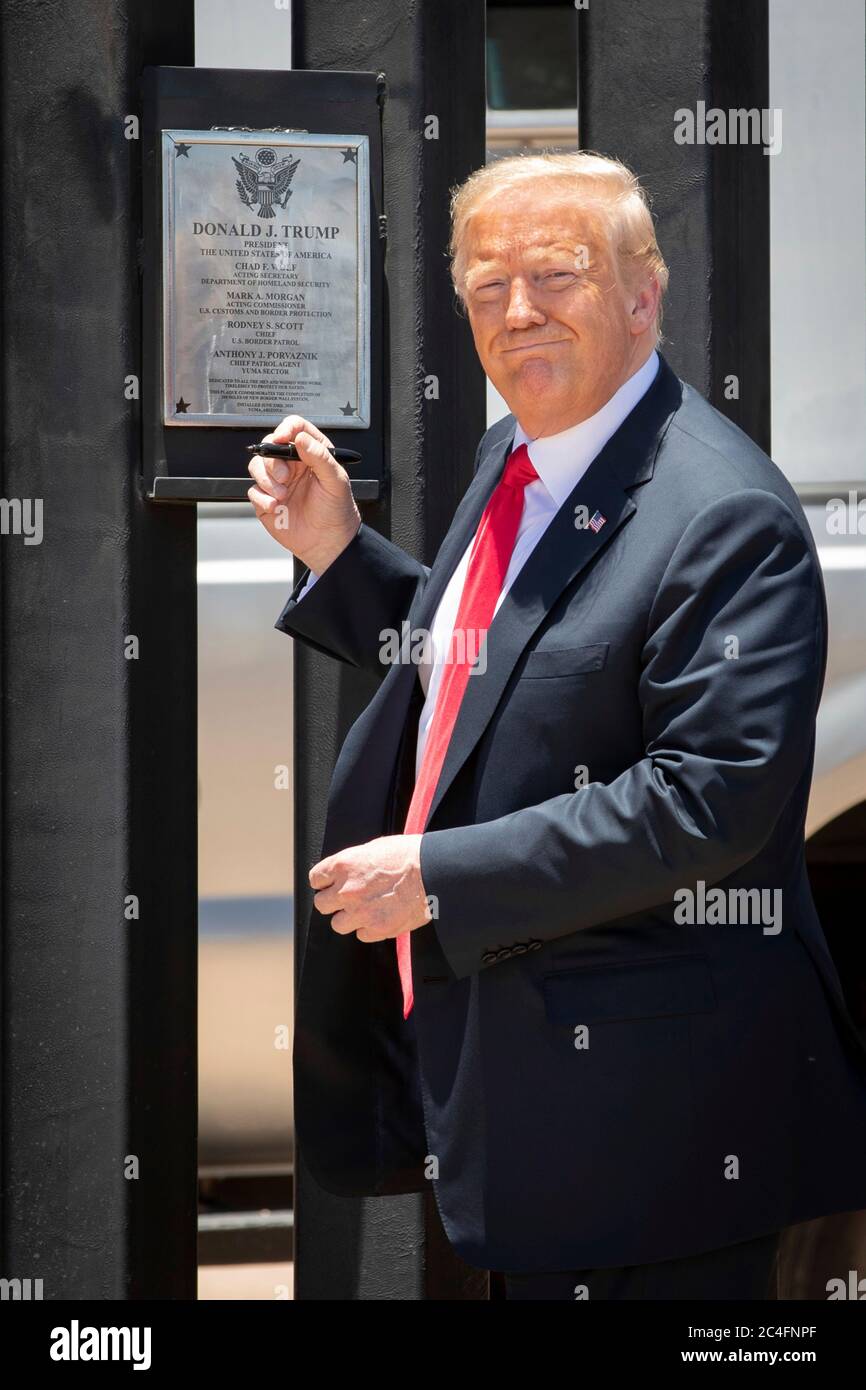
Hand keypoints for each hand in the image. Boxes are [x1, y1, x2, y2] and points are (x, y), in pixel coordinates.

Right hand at [247, 413, 360, 572]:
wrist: (328, 543)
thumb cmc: (336, 511)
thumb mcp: (336, 481)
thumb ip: (320, 457)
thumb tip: (301, 438)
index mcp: (311, 454)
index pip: (295, 429)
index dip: (286, 428)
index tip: (282, 437)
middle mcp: (292, 465)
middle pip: (270, 445)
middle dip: (273, 460)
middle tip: (284, 476)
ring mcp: (278, 482)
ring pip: (257, 466)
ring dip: (266, 479)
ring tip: (282, 494)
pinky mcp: (266, 499)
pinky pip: (253, 490)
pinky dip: (262, 497)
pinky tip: (276, 506)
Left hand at [309, 835, 431, 942]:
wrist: (434, 872)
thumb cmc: (409, 855)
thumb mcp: (374, 848)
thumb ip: (354, 862)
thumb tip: (345, 872)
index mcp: (344, 865)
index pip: (316, 879)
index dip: (324, 881)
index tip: (330, 884)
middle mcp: (347, 890)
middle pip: (321, 904)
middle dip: (333, 901)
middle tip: (347, 898)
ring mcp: (361, 912)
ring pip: (337, 924)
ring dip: (348, 918)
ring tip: (364, 910)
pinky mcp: (377, 928)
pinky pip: (361, 935)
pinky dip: (368, 928)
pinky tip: (379, 917)